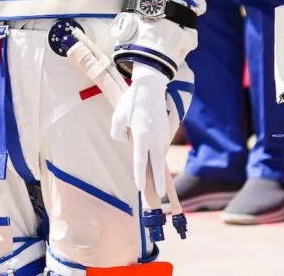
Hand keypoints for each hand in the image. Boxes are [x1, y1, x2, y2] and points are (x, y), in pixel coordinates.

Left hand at [110, 61, 171, 196]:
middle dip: (159, 181)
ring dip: (159, 171)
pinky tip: (157, 165)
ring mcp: (162, 135)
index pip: (140, 161)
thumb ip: (118, 132)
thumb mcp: (118, 116)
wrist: (151, 87)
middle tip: (162, 195)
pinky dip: (159, 158)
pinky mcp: (166, 132)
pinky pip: (161, 149)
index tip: (140, 188)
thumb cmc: (132, 102)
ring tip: (158, 185)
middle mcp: (154, 138)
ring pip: (160, 157)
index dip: (140, 175)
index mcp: (142, 135)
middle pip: (157, 164)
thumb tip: (126, 142)